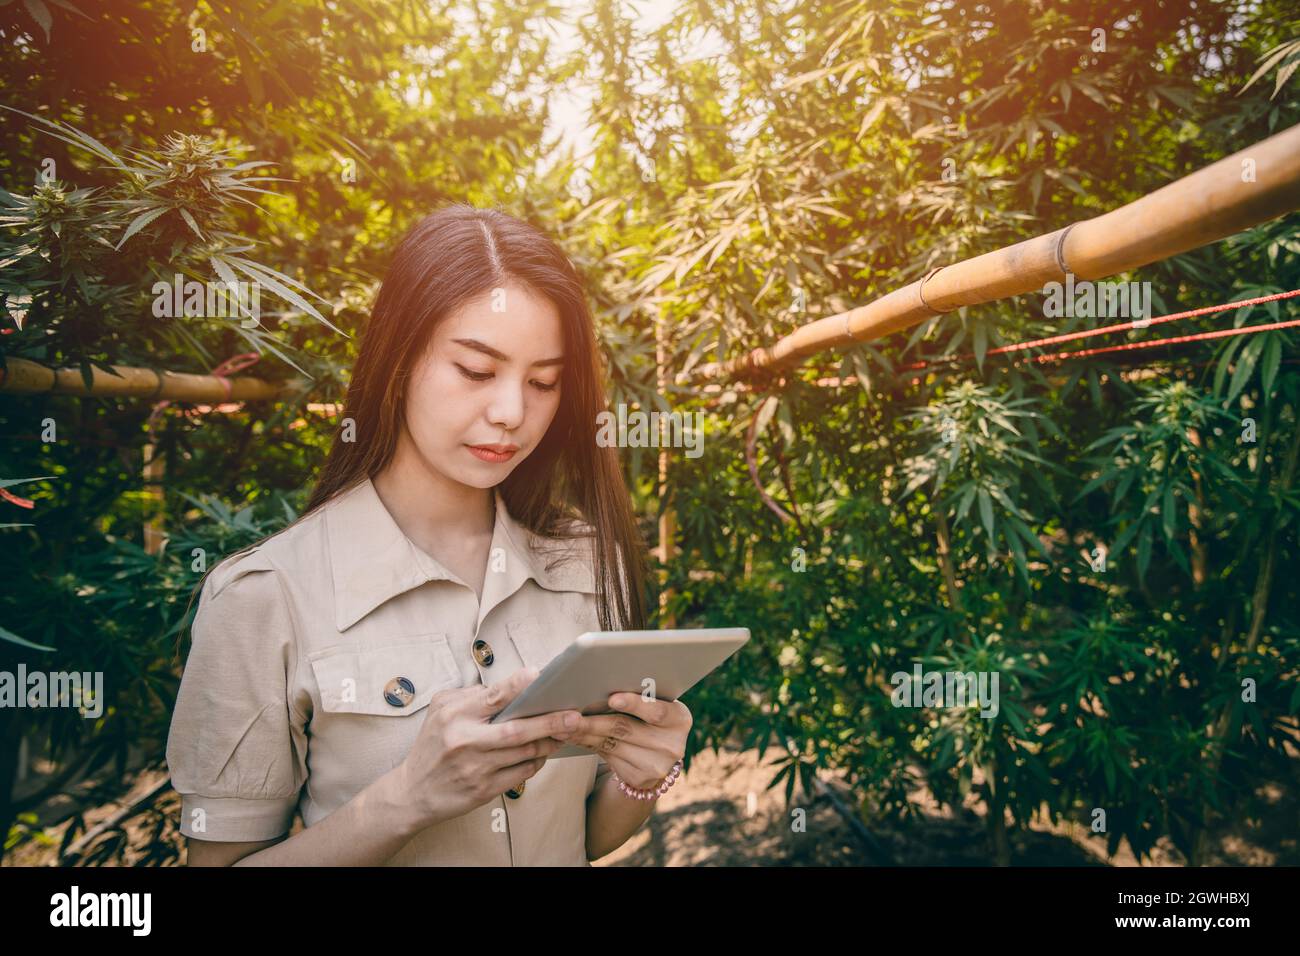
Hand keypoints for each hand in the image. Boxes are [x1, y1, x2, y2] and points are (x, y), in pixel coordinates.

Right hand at [398, 667, 582, 827]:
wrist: (412, 791)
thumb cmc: (432, 745)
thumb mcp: (440, 711)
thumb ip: (471, 696)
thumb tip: (510, 685)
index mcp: (455, 715)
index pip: (493, 696)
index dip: (519, 685)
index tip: (540, 675)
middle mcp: (465, 740)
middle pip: (517, 730)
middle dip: (550, 722)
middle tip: (574, 715)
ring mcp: (475, 767)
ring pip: (524, 753)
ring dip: (549, 742)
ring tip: (566, 731)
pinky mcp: (483, 790)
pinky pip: (521, 773)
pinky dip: (537, 762)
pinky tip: (544, 752)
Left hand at [559, 693, 691, 789]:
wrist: (658, 755)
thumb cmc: (650, 717)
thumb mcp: (654, 705)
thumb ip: (640, 695)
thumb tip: (600, 680)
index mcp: (679, 719)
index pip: (657, 711)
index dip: (635, 704)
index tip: (612, 697)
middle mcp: (672, 745)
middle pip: (626, 729)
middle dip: (594, 720)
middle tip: (568, 713)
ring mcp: (656, 765)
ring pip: (610, 744)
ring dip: (582, 733)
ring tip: (561, 724)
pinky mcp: (639, 778)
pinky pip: (606, 757)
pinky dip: (586, 744)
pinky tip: (570, 737)